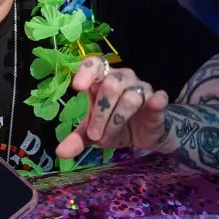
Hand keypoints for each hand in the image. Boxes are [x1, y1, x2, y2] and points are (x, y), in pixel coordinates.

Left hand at [55, 57, 170, 158]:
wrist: (146, 134)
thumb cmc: (115, 125)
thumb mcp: (94, 133)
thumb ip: (78, 139)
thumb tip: (60, 153)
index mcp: (102, 79)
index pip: (94, 65)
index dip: (85, 72)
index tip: (77, 87)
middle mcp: (122, 78)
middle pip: (110, 86)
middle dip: (99, 114)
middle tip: (94, 136)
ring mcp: (141, 88)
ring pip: (129, 98)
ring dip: (116, 121)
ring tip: (108, 139)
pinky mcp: (157, 101)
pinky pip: (158, 98)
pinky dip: (156, 100)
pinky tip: (155, 102)